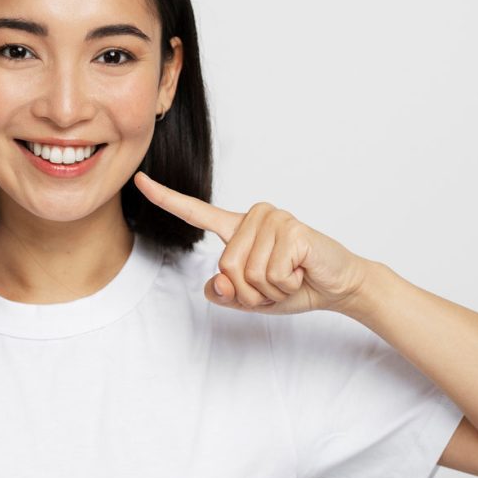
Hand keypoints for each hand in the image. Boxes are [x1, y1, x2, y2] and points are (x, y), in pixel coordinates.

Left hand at [133, 172, 371, 314]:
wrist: (338, 285)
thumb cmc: (294, 285)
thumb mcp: (252, 298)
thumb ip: (228, 294)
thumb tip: (218, 284)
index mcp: (236, 227)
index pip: (195, 211)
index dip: (165, 198)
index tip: (140, 180)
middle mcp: (253, 216)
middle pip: (227, 267)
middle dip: (252, 291)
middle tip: (278, 283)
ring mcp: (273, 219)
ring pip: (249, 273)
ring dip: (271, 289)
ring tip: (291, 276)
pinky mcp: (293, 229)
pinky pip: (272, 274)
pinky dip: (287, 285)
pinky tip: (302, 271)